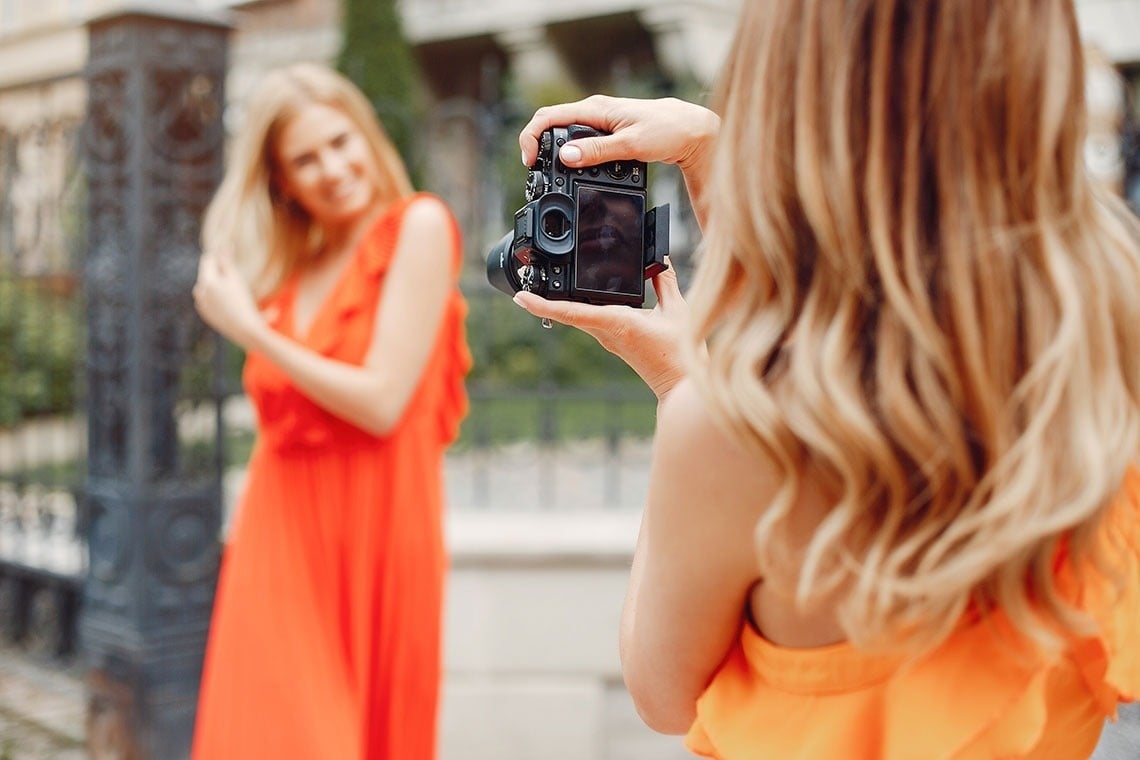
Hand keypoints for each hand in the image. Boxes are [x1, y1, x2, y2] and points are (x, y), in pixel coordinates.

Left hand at [192, 248, 265, 350]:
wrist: (246, 330)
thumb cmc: (243, 303)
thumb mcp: (236, 279)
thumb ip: (226, 261)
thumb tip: (224, 244)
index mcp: (205, 282)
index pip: (207, 260)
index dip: (217, 254)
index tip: (226, 251)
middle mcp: (200, 293)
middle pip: (208, 274)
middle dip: (219, 271)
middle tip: (233, 270)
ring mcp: (202, 306)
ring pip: (209, 288)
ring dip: (219, 285)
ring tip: (235, 289)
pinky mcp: (208, 316)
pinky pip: (211, 301)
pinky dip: (220, 298)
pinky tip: (233, 302)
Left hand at [512, 262, 690, 399]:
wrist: (678, 383)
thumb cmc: (680, 351)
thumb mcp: (677, 310)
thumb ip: (665, 282)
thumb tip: (659, 260)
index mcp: (617, 322)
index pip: (571, 312)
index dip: (543, 304)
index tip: (520, 298)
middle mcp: (605, 331)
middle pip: (567, 312)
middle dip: (544, 300)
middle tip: (522, 285)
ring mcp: (606, 338)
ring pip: (576, 315)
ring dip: (558, 303)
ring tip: (540, 286)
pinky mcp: (612, 340)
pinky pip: (588, 319)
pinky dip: (577, 306)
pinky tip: (575, 296)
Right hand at [519, 95, 718, 224]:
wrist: (689, 130)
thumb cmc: (666, 130)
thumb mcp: (629, 145)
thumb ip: (596, 152)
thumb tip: (566, 156)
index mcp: (595, 109)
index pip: (549, 117)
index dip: (531, 137)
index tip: (529, 161)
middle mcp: (594, 111)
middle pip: (552, 124)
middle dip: (537, 145)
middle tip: (535, 171)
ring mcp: (600, 121)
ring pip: (565, 133)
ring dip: (553, 150)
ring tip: (548, 171)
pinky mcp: (607, 132)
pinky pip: (580, 140)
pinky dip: (571, 153)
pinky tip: (572, 167)